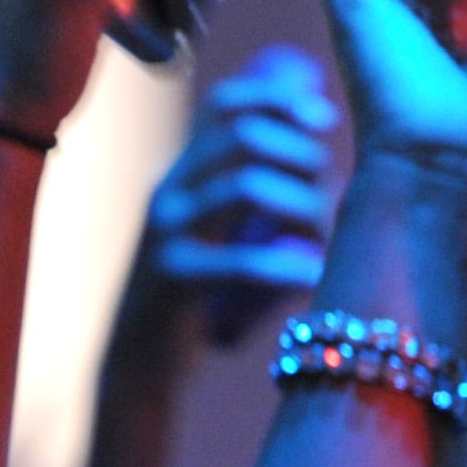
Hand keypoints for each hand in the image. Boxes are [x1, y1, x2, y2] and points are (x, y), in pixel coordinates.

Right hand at [134, 44, 338, 342]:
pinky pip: (242, 260)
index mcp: (181, 176)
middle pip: (246, 136)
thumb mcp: (223, 235)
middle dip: (303, 157)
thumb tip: (314, 146)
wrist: (138, 369)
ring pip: (248, 186)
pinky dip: (287, 265)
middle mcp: (169, 192)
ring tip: (323, 241)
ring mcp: (165, 233)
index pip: (226, 105)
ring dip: (303, 208)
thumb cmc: (197, 304)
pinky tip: (311, 277)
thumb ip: (255, 193)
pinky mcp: (172, 280)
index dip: (279, 97)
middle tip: (329, 195)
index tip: (325, 119)